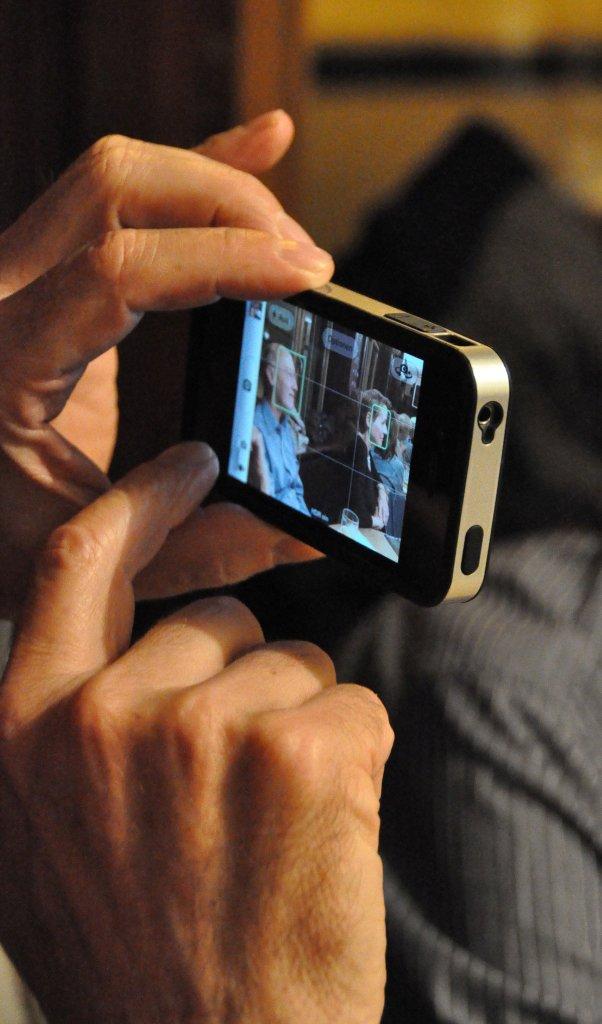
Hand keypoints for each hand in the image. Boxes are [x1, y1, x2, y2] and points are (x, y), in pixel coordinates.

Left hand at [0, 110, 332, 617]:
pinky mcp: (40, 270)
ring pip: (117, 175)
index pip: (119, 270)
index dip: (224, 259)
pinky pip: (114, 196)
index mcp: (3, 363)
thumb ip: (192, 547)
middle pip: (120, 185)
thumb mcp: (85, 552)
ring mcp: (13, 270)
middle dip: (231, 204)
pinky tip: (255, 147)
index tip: (304, 275)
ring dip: (216, 188)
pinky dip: (191, 171)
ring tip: (287, 241)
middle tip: (304, 262)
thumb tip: (299, 534)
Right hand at [0, 444, 392, 1023]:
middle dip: (240, 684)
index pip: (81, 564)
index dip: (139, 504)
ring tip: (263, 827)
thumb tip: (108, 649)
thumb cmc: (135, 953)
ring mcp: (203, 731)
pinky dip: (351, 760)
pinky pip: (355, 707)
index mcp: (28, 728)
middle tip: (229, 789)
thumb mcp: (41, 836)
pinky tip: (314, 837)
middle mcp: (103, 717)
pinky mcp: (302, 753)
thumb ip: (60, 729)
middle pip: (216, 623)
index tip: (187, 465)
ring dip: (294, 728)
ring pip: (294, 664)